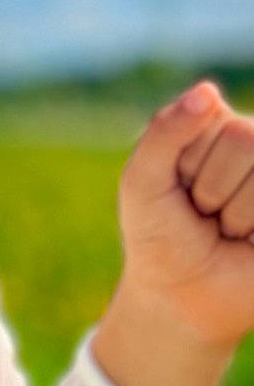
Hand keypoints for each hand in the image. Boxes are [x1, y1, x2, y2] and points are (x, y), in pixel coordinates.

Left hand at [116, 80, 253, 355]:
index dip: (185, 159)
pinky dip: (252, 226)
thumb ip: (165, 133)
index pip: (210, 114)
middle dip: (211, 186)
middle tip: (203, 213)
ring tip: (225, 228)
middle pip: (246, 137)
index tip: (176, 187)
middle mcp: (253, 142)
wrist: (182, 295)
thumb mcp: (143, 182)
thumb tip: (208, 90)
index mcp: (214, 125)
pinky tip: (248, 239)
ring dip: (235, 213)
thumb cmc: (159, 234)